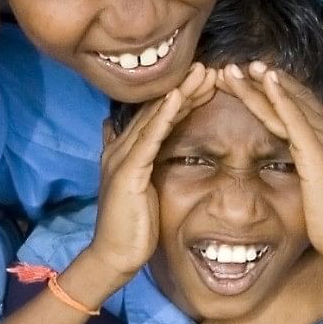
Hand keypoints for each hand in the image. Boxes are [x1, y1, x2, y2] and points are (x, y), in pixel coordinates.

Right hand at [85, 65, 215, 281]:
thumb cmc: (132, 228)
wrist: (114, 256)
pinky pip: (149, 137)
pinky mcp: (128, 171)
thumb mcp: (141, 191)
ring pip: (155, 116)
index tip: (205, 82)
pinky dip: (165, 115)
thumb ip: (144, 167)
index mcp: (126, 152)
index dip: (181, 97)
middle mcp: (120, 148)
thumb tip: (150, 149)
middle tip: (208, 67)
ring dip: (180, 93)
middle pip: (156, 109)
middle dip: (184, 88)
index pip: (157, 116)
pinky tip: (179, 97)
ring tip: (202, 73)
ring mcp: (122, 157)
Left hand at [222, 63, 322, 261]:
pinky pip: (295, 119)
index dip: (276, 88)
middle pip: (292, 97)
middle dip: (263, 80)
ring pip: (288, 104)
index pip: (299, 103)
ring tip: (238, 67)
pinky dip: (281, 97)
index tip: (250, 76)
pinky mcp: (316, 154)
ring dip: (262, 83)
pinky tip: (266, 80)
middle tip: (236, 65)